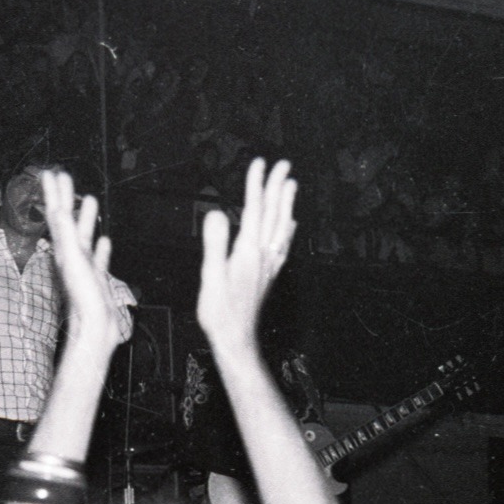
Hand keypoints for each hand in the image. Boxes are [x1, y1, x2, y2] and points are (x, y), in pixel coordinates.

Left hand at [41, 170, 134, 345]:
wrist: (94, 330)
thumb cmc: (83, 298)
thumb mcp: (74, 261)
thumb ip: (67, 236)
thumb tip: (57, 210)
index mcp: (64, 249)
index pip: (56, 215)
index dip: (54, 194)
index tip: (50, 174)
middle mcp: (71, 256)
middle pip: (66, 221)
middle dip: (65, 199)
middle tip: (64, 177)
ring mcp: (83, 268)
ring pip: (83, 237)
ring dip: (85, 219)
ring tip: (90, 201)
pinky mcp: (96, 280)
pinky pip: (97, 259)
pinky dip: (100, 249)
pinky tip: (104, 242)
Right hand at [198, 158, 296, 352]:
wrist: (237, 339)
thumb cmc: (220, 312)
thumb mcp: (211, 277)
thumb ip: (215, 244)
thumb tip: (216, 214)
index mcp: (248, 252)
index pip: (254, 210)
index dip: (256, 185)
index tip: (259, 163)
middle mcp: (263, 254)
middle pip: (273, 214)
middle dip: (277, 187)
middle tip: (283, 164)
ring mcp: (269, 264)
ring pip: (282, 226)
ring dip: (287, 204)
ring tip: (292, 185)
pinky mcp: (269, 274)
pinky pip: (284, 244)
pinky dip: (289, 229)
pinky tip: (291, 224)